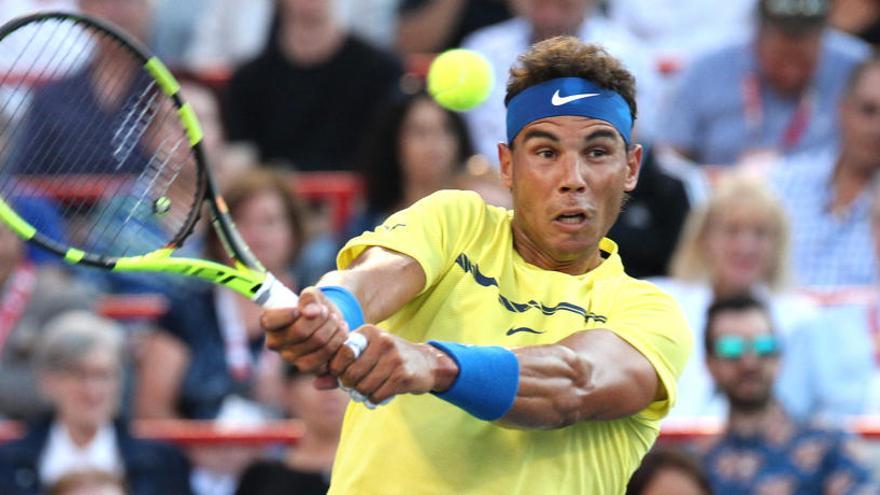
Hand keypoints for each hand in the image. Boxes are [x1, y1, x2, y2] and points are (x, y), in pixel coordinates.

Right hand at [261, 287, 349, 373]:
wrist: (328, 321)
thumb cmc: (314, 306)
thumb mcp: (312, 294)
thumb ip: (309, 298)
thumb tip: (310, 313)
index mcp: (270, 323)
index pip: (268, 321)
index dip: (286, 314)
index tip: (300, 309)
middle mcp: (276, 343)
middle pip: (300, 331)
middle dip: (320, 318)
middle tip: (326, 311)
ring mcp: (290, 358)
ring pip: (317, 343)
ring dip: (332, 328)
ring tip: (335, 320)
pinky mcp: (307, 367)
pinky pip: (325, 357)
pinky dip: (338, 341)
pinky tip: (340, 333)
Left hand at [328, 325, 457, 404]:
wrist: (425, 363)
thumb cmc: (388, 360)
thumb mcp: (365, 357)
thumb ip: (338, 369)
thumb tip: (315, 384)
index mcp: (368, 331)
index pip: (341, 353)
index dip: (337, 370)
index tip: (343, 375)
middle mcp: (381, 340)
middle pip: (351, 373)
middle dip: (350, 385)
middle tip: (355, 387)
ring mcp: (394, 357)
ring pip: (363, 386)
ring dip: (362, 394)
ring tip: (368, 391)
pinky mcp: (403, 374)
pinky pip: (377, 395)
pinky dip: (374, 399)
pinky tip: (379, 395)